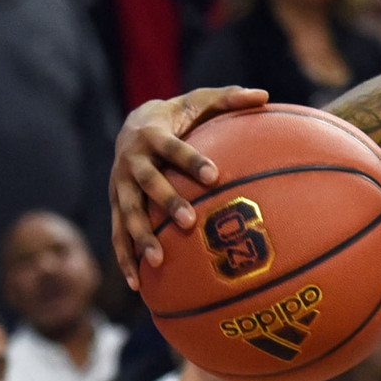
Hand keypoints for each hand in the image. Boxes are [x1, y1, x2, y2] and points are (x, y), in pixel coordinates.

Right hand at [108, 85, 269, 287]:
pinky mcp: (115, 206)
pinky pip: (117, 235)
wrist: (131, 125)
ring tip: (158, 261)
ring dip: (141, 237)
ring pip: (127, 213)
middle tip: (189, 221)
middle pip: (148, 183)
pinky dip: (125, 258)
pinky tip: (137, 285)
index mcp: (152, 135)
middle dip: (166, 202)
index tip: (213, 175)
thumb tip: (265, 95)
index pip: (172, 148)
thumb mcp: (199, 101)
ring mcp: (119, 186)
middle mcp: (131, 162)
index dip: (190, 160)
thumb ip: (229, 99)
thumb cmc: (178, 116)